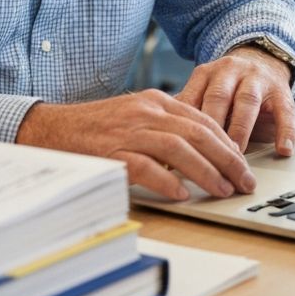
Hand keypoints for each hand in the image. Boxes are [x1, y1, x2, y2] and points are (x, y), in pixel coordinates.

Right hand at [15, 90, 256, 201]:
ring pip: (178, 148)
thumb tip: (199, 152)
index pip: (201, 119)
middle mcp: (145, 112)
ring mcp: (128, 131)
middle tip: (243, 180)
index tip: (241, 161)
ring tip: (222, 189)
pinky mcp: (111, 153)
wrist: (51, 128)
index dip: (226, 141)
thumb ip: (164, 127)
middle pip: (197, 132)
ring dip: (206, 170)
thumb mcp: (134, 116)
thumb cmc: (95, 128)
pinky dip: (167, 180)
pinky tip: (182, 194)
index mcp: (154, 101)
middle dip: (227, 157)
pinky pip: (145, 166)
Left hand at [175, 46, 294, 156]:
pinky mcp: (280, 90)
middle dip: (213, 127)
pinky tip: (283, 149)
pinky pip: (284, 111)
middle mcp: (230, 71)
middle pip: (218, 97)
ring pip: (247, 101)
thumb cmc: (227, 86)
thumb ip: (187, 108)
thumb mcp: (204, 89)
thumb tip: (161, 138)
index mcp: (206, 73)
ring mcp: (256, 79)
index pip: (192, 97)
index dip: (184, 124)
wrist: (262, 58)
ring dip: (241, 129)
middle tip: (206, 157)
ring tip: (236, 156)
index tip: (178, 151)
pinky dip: (285, 131)